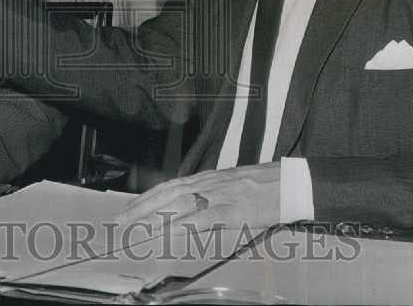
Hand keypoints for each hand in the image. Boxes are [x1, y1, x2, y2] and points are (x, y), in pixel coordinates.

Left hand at [116, 163, 281, 234]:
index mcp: (208, 180)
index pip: (170, 187)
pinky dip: (185, 225)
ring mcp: (220, 194)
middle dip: (142, 207)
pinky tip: (170, 232)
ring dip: (156, 216)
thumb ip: (211, 200)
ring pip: (180, 203)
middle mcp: (209, 184)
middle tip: (121, 220)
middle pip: (167, 194)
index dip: (148, 198)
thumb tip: (191, 215)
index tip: (130, 209)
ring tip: (137, 227)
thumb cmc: (265, 188)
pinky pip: (204, 218)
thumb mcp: (232, 189)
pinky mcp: (234, 209)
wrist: (291, 183)